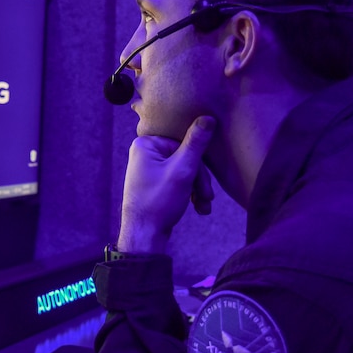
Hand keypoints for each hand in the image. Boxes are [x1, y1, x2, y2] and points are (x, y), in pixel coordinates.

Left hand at [117, 117, 215, 253]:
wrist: (144, 234)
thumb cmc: (159, 202)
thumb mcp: (182, 170)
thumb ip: (196, 143)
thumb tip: (208, 118)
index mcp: (146, 144)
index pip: (184, 145)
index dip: (199, 166)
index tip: (205, 188)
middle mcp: (145, 153)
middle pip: (185, 158)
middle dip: (199, 180)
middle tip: (207, 199)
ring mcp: (149, 168)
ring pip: (185, 170)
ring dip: (197, 188)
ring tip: (203, 206)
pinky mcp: (155, 181)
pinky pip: (178, 180)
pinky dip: (189, 193)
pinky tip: (197, 207)